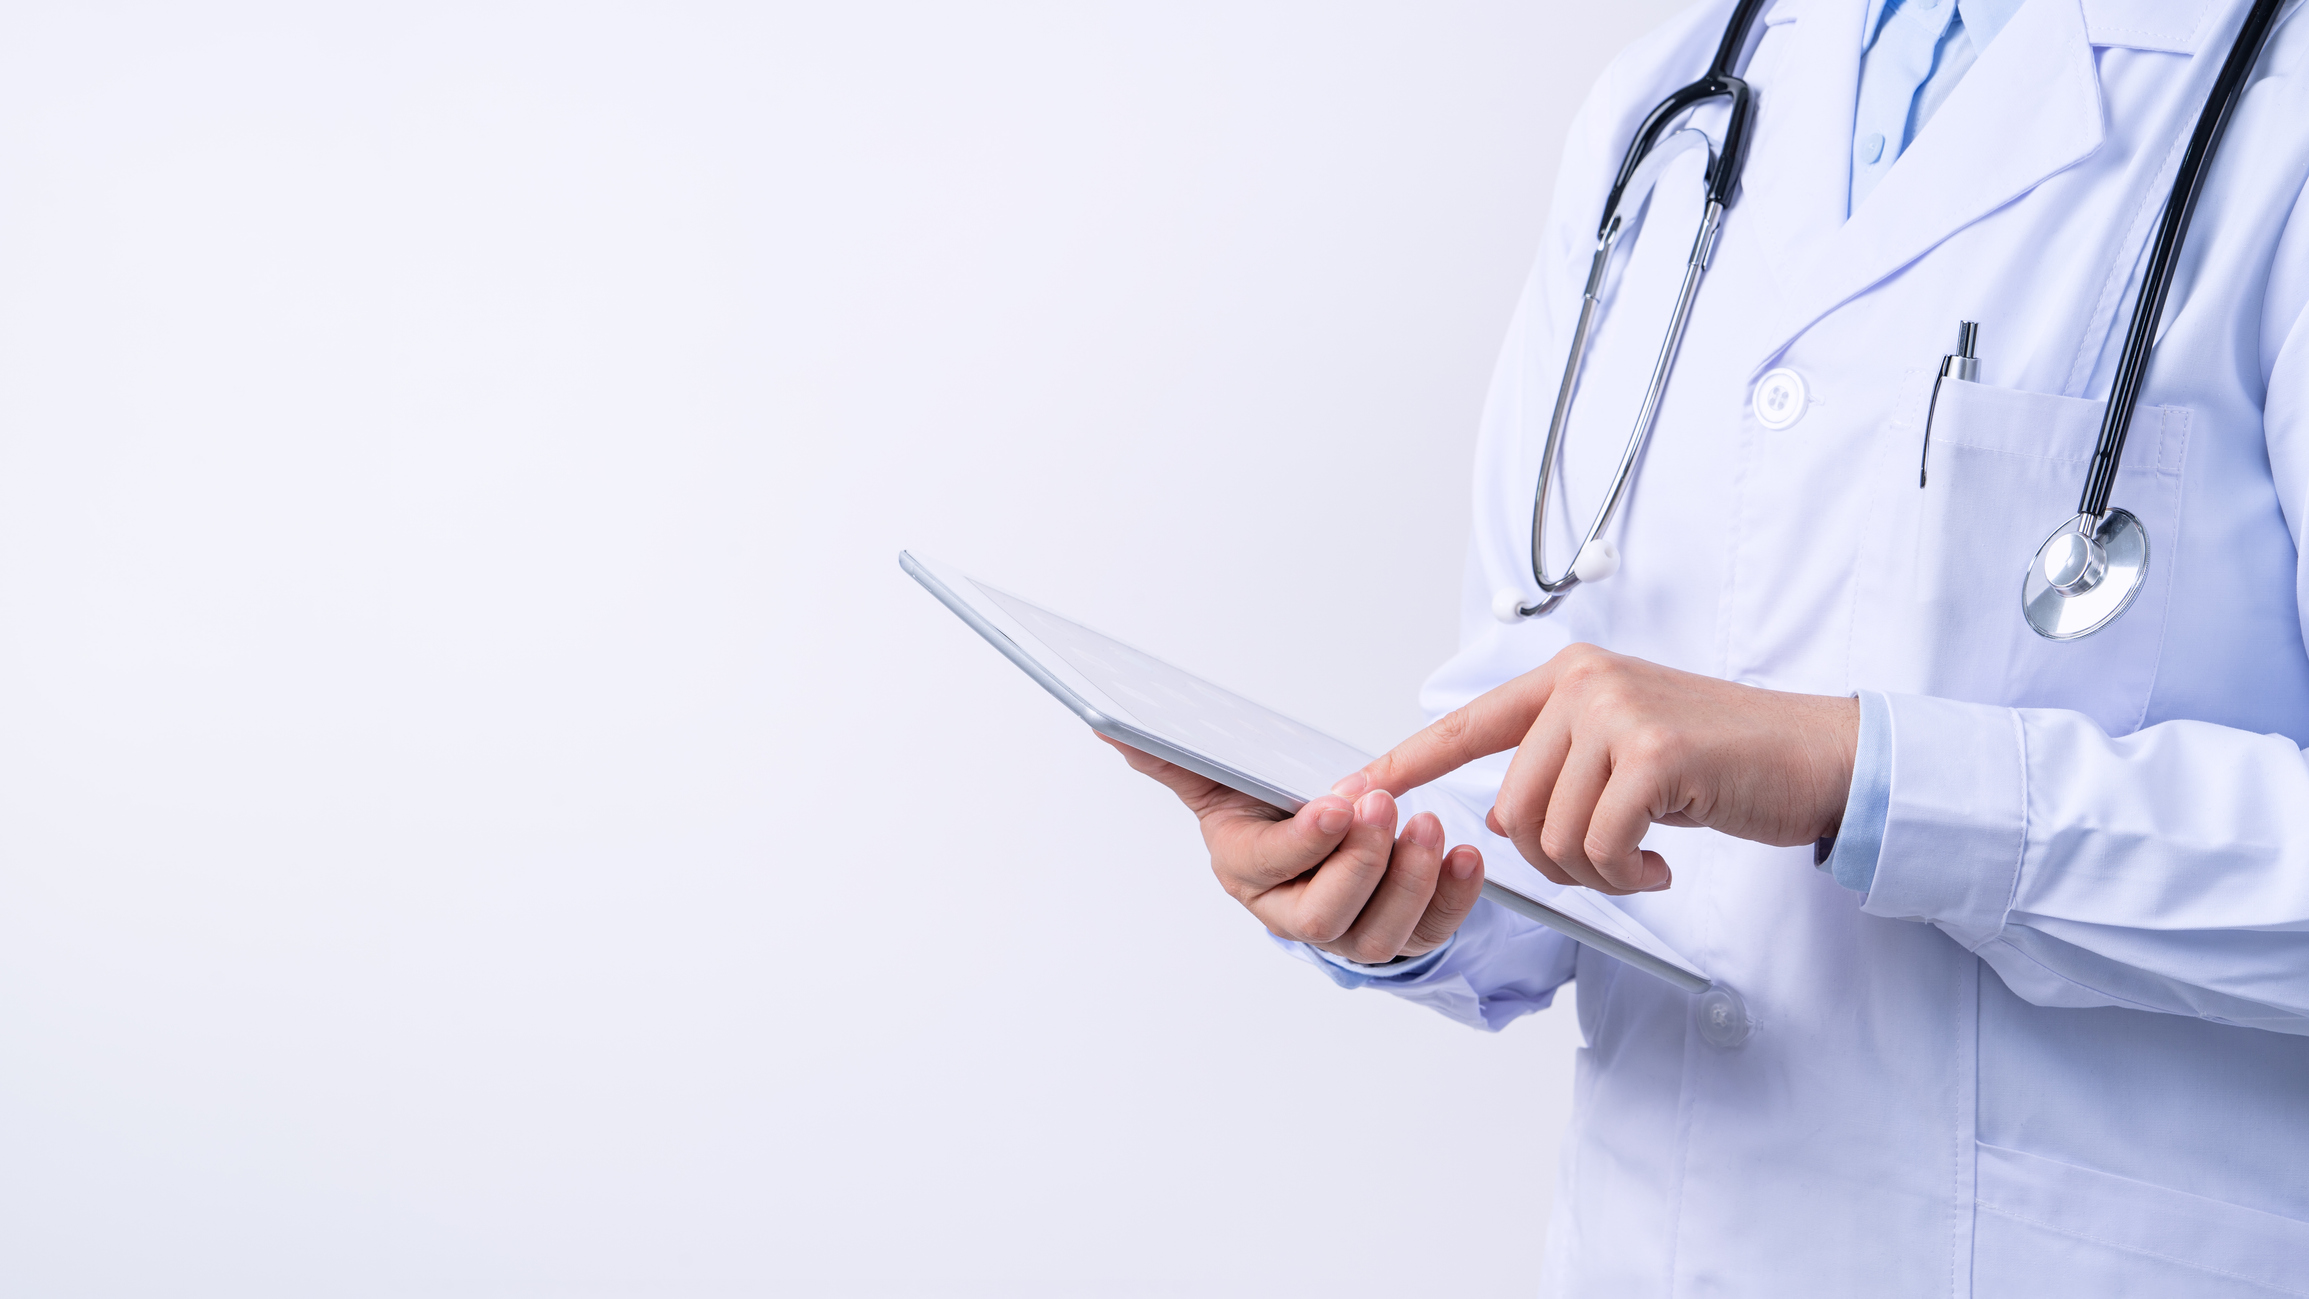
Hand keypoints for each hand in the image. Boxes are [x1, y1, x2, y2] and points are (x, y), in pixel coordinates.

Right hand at [1101, 735, 1485, 962]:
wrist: (1318, 841)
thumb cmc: (1266, 805)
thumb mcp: (1218, 775)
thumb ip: (1169, 753)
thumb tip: (1108, 727)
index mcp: (1245, 873)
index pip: (1270, 868)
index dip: (1306, 842)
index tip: (1339, 802)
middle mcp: (1293, 914)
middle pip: (1324, 916)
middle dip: (1360, 864)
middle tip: (1384, 807)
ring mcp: (1348, 932)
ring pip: (1378, 935)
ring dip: (1410, 882)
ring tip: (1431, 826)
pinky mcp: (1400, 934)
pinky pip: (1429, 933)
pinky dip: (1453, 899)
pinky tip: (1465, 857)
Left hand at [1337, 644, 1857, 894]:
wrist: (1819, 757)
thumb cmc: (1724, 763)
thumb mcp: (1628, 742)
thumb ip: (1563, 759)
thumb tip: (1499, 815)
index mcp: (1567, 676)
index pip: (1462, 725)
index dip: (1401, 765)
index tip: (1346, 794)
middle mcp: (1583, 683)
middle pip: (1507, 807)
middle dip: (1552, 858)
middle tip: (1612, 861)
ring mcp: (1617, 712)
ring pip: (1546, 835)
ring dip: (1592, 872)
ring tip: (1640, 860)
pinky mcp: (1653, 754)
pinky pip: (1596, 847)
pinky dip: (1624, 875)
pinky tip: (1662, 864)